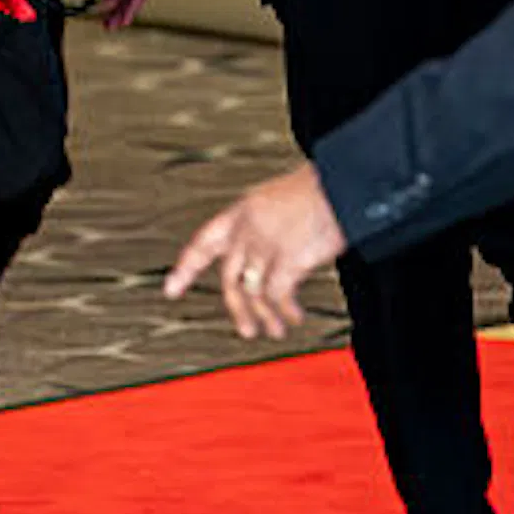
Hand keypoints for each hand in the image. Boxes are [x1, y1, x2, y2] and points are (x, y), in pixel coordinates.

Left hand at [164, 162, 346, 337]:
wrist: (343, 182)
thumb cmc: (319, 191)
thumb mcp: (277, 203)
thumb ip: (263, 228)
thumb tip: (263, 263)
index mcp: (240, 212)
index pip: (203, 243)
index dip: (185, 269)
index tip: (171, 290)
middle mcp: (246, 230)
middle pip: (229, 278)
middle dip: (237, 309)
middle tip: (247, 330)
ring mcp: (264, 246)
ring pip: (253, 293)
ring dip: (266, 317)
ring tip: (276, 331)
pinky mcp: (286, 260)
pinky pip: (277, 297)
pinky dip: (285, 312)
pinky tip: (293, 318)